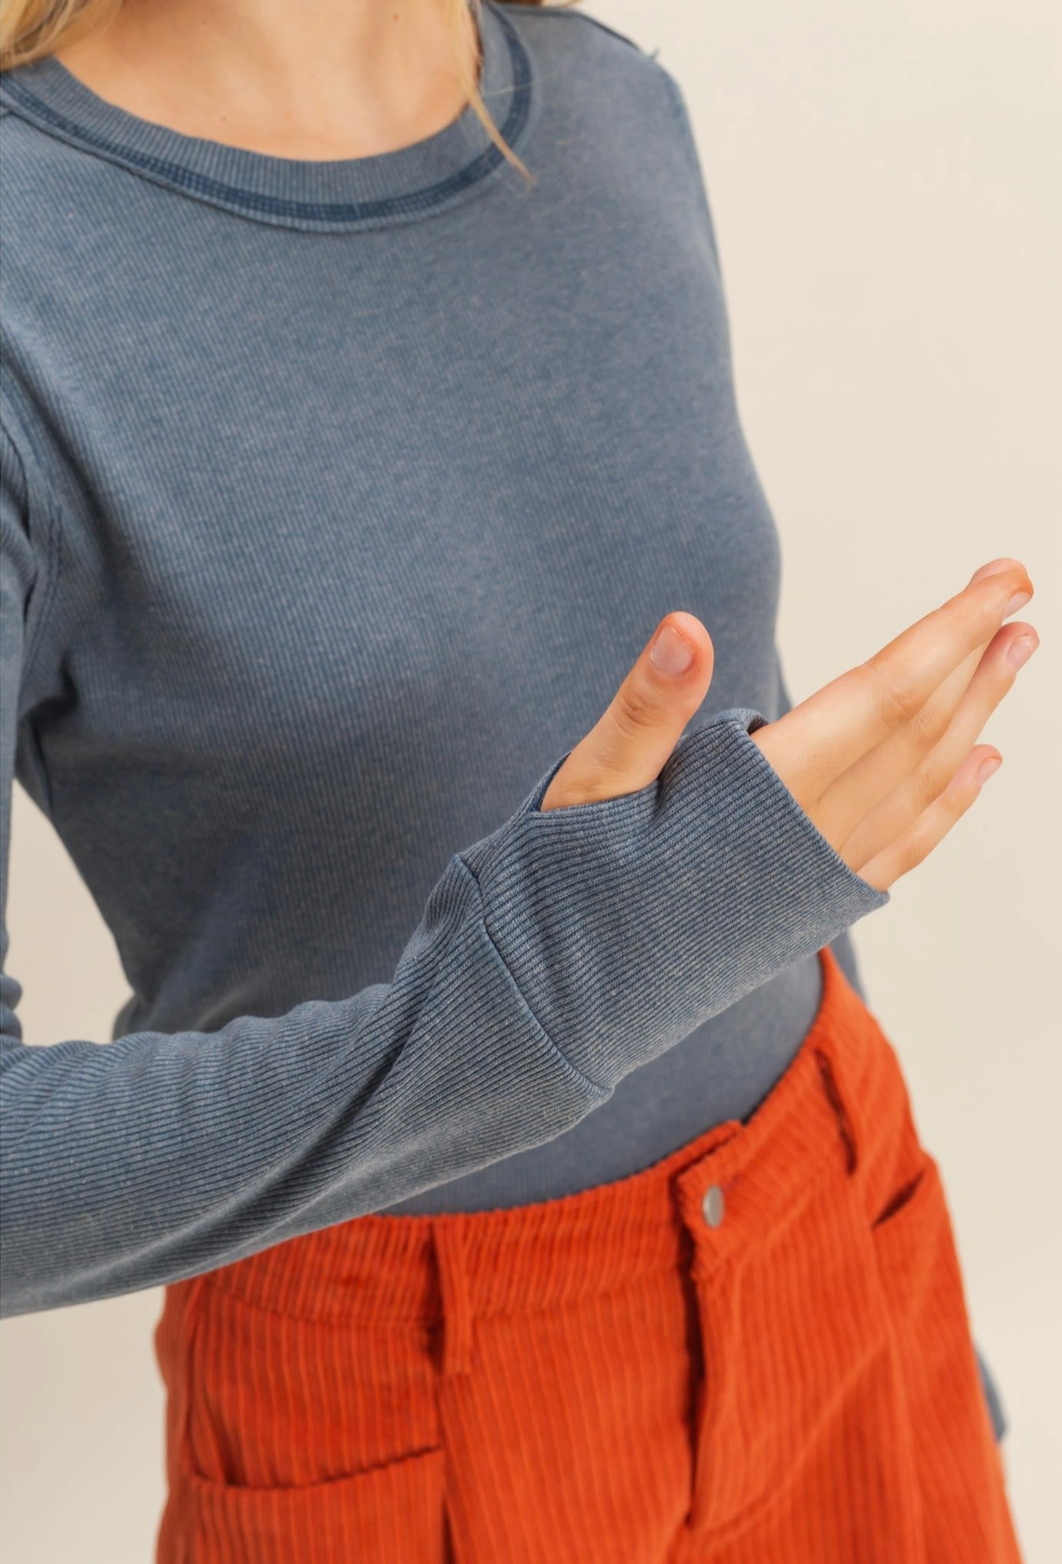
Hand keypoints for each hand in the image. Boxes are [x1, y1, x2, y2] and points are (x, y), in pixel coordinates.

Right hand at [539, 558, 1037, 893]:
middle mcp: (809, 843)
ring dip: (976, 718)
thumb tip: (687, 626)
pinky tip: (979, 767)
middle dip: (975, 661)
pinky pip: (904, 848)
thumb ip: (646, 709)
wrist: (560, 1006)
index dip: (949, 633)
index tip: (1005, 580)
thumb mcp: (585, 787)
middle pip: (919, 736)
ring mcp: (818, 884)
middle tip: (1020, 593)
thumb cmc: (561, 890)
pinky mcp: (809, 911)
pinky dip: (950, 804)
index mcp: (761, 800)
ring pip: (923, 787)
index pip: (882, 696)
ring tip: (1013, 658)